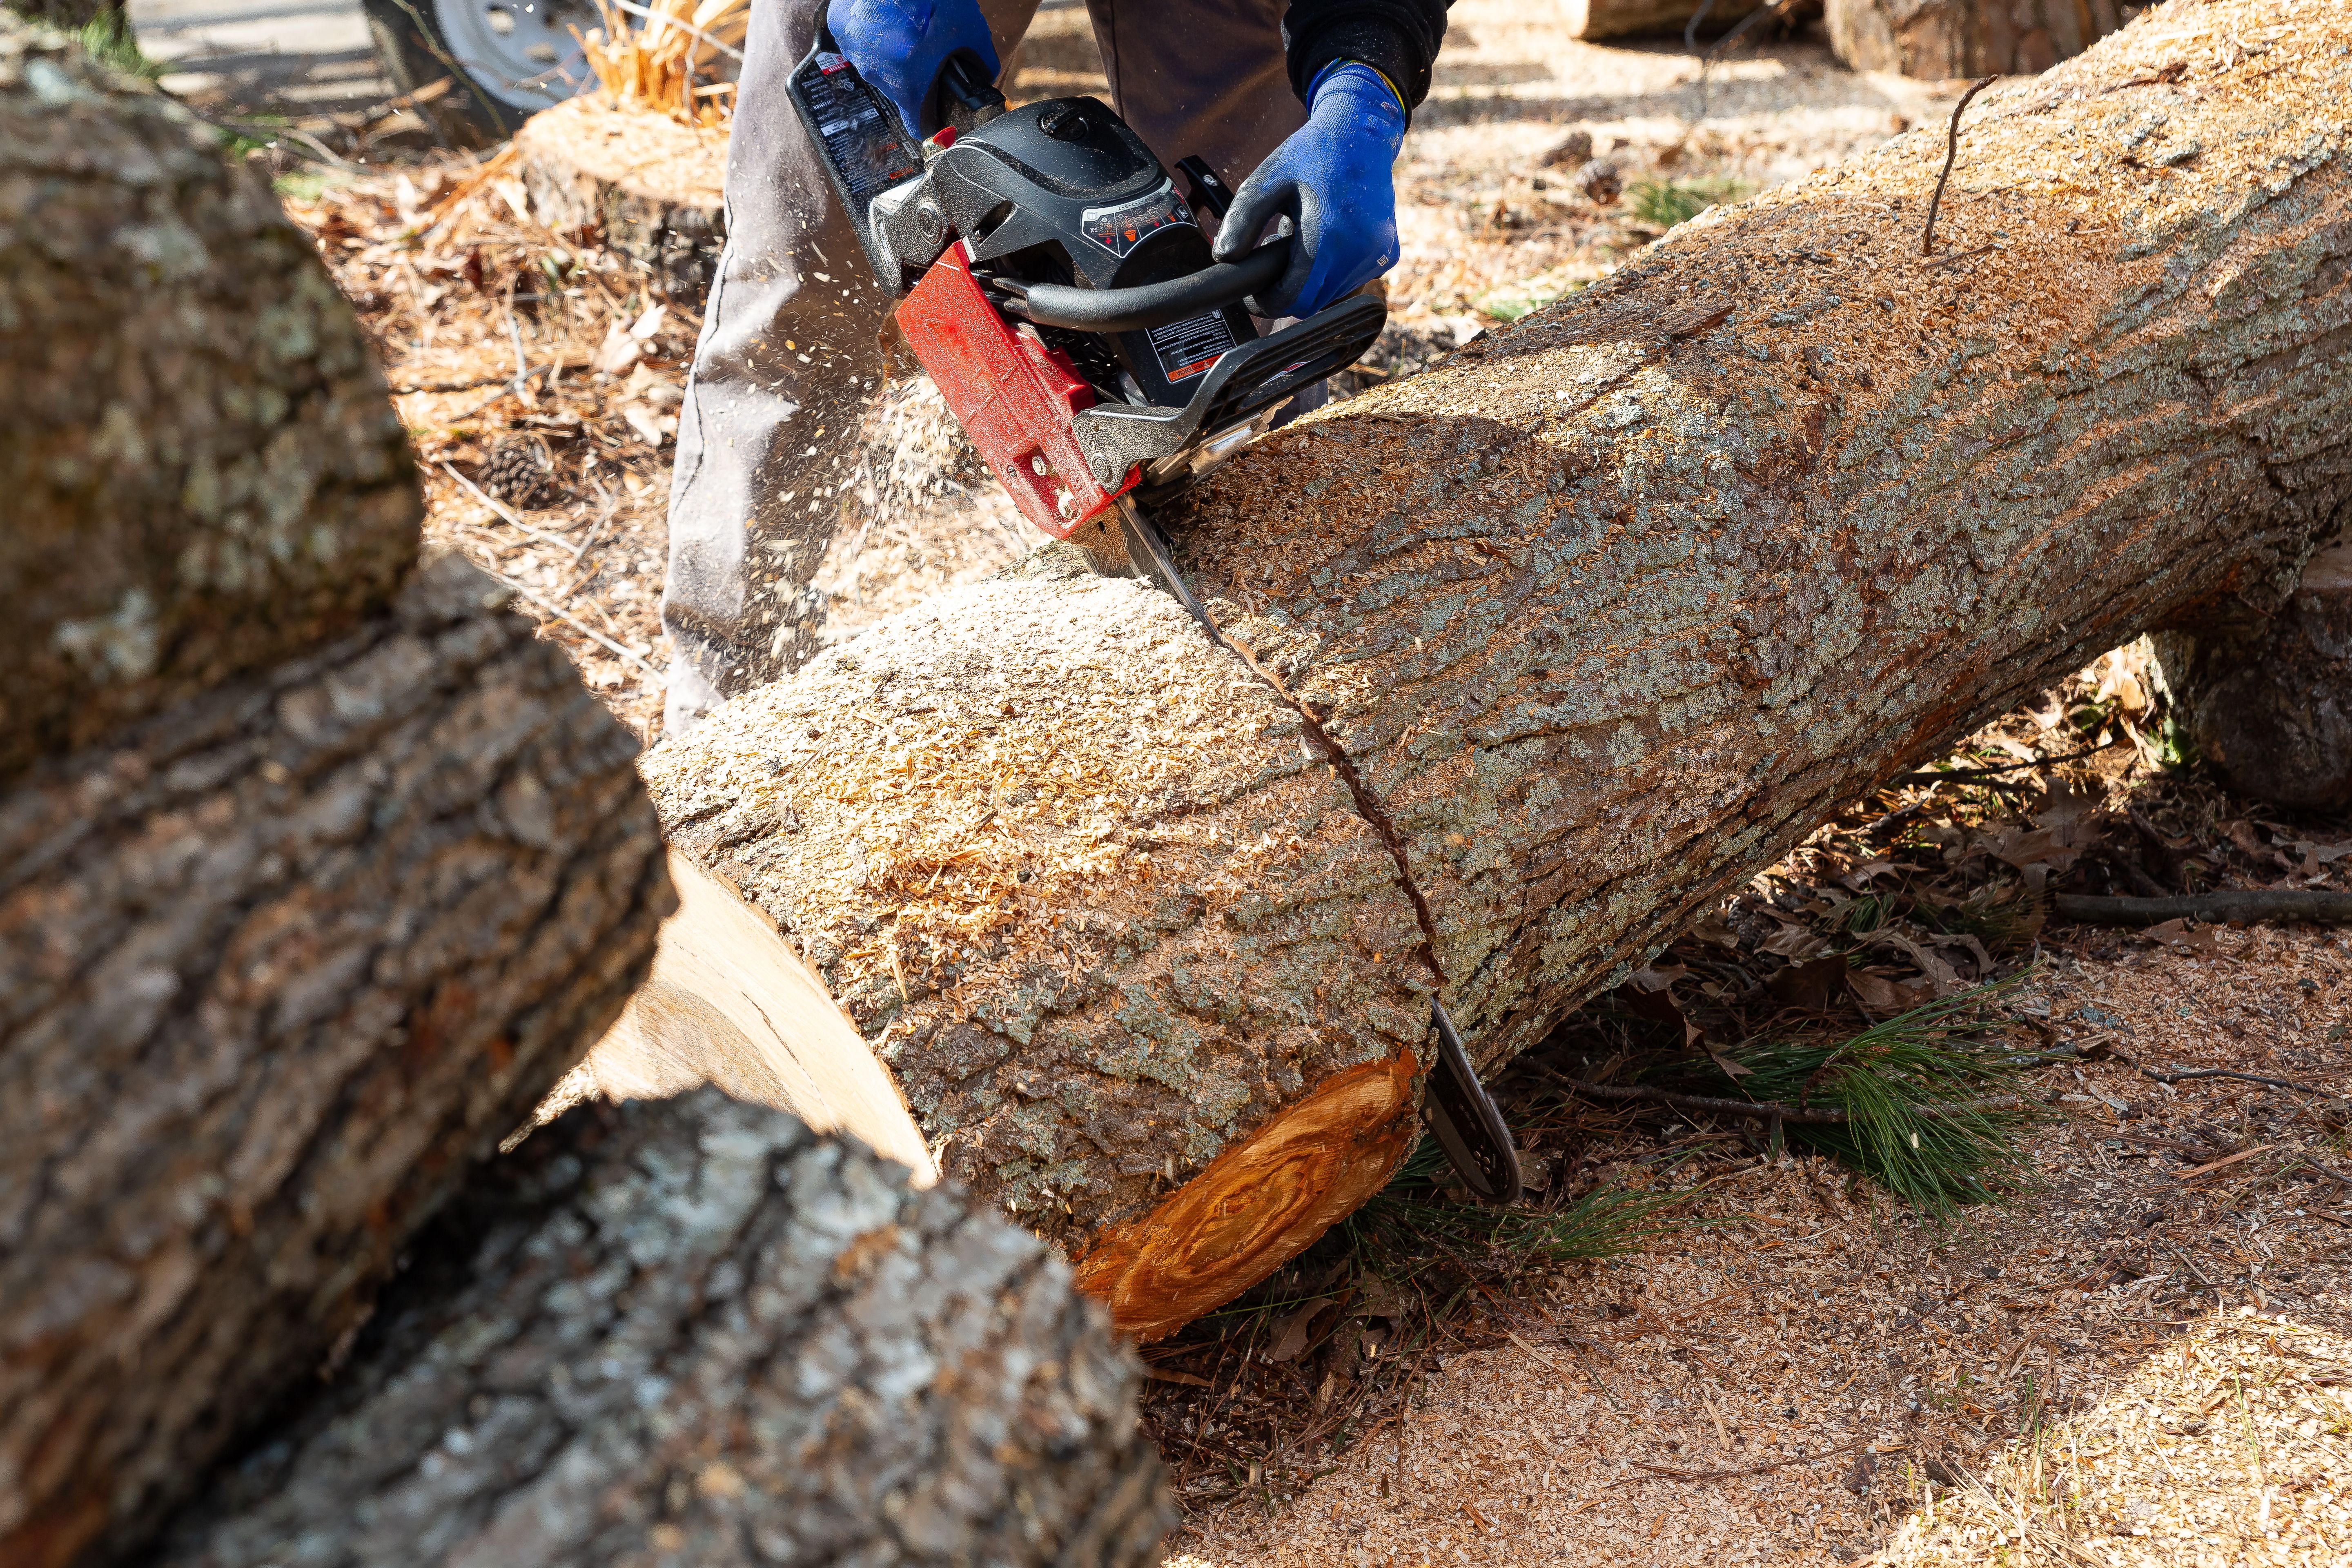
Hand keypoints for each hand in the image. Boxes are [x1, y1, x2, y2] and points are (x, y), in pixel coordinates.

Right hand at [826, 0, 998, 138]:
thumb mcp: (970, 29)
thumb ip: (980, 61)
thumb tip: (983, 77)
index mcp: (908, 83)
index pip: (917, 125)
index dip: (931, 119)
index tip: (938, 109)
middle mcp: (877, 74)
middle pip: (901, 91)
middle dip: (915, 74)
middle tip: (927, 47)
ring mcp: (855, 51)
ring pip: (880, 67)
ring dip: (894, 53)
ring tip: (908, 27)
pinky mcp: (841, 28)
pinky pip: (862, 43)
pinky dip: (876, 34)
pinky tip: (889, 16)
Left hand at [1212, 62, 1404, 318]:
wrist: (1362, 133)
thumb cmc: (1313, 154)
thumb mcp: (1268, 180)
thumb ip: (1243, 219)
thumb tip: (1224, 256)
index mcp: (1330, 237)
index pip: (1294, 299)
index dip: (1268, 302)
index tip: (1254, 292)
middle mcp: (1360, 252)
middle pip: (1312, 302)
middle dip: (1288, 289)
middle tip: (1273, 254)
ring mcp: (1378, 255)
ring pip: (1332, 294)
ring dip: (1311, 279)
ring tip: (1301, 240)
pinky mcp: (1388, 254)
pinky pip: (1352, 281)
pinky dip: (1333, 271)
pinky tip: (1325, 239)